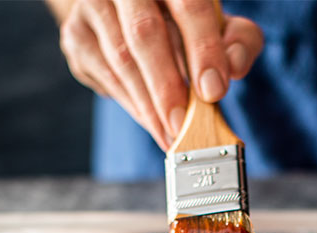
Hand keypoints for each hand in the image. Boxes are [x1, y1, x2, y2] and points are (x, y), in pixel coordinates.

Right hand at [50, 0, 263, 149]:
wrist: (133, 12)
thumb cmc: (187, 21)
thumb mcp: (222, 24)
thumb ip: (239, 41)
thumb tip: (234, 67)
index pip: (189, 6)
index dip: (203, 48)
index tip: (213, 91)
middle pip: (144, 33)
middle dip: (166, 86)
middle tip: (182, 126)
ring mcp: (93, 6)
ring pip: (119, 59)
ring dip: (147, 105)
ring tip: (170, 135)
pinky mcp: (76, 35)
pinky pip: (104, 75)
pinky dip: (131, 104)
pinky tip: (151, 122)